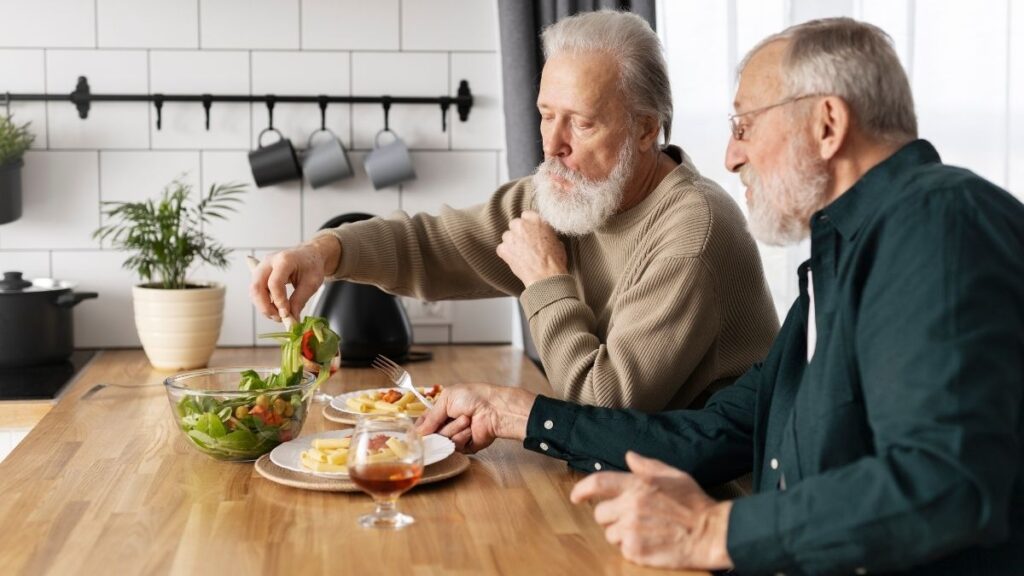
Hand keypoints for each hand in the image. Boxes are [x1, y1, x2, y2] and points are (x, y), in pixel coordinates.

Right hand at [249, 235, 338, 321]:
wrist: (309, 255)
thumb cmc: (312, 266)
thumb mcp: (312, 283)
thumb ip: (300, 300)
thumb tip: (291, 319)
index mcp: (284, 260)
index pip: (274, 283)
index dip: (279, 301)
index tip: (286, 314)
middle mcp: (268, 262)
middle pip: (257, 287)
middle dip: (265, 307)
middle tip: (279, 318)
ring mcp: (262, 267)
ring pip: (254, 291)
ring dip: (264, 307)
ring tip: (279, 315)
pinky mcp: (260, 274)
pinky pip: (256, 291)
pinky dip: (264, 303)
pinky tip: (275, 309)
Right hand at [416, 384, 535, 452]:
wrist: (494, 409)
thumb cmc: (473, 397)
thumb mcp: (447, 399)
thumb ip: (430, 417)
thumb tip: (419, 432)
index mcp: (441, 410)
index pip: (424, 424)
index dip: (421, 428)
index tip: (420, 431)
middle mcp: (447, 424)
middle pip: (431, 435)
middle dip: (442, 426)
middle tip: (455, 416)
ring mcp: (456, 436)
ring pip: (443, 441)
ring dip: (454, 429)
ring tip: (467, 420)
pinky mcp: (466, 446)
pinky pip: (456, 447)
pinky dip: (462, 437)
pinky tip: (471, 429)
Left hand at [496, 210, 567, 286]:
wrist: (546, 276)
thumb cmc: (555, 261)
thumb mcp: (557, 241)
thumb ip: (546, 233)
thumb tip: (543, 235)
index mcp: (537, 220)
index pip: (526, 215)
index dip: (528, 224)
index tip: (530, 231)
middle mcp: (522, 225)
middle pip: (515, 224)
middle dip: (519, 232)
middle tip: (525, 244)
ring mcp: (511, 236)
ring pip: (507, 236)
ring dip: (512, 242)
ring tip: (521, 254)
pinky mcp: (504, 248)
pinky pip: (501, 248)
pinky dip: (506, 254)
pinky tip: (515, 260)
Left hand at [570, 452, 733, 570]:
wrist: (712, 532)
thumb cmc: (695, 504)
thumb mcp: (674, 476)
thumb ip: (648, 466)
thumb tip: (630, 456)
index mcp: (638, 484)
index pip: (598, 483)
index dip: (582, 489)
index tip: (576, 496)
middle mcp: (631, 505)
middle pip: (600, 514)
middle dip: (612, 517)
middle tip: (632, 519)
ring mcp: (632, 529)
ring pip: (610, 534)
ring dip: (622, 535)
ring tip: (646, 532)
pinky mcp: (636, 550)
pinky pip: (622, 550)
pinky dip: (633, 549)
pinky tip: (651, 543)